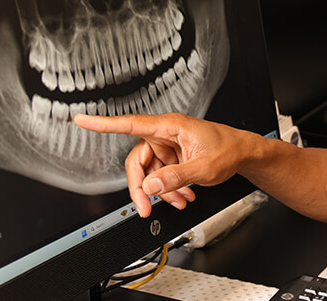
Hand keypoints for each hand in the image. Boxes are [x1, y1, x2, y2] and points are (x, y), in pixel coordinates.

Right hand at [73, 112, 244, 217]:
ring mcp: (168, 146)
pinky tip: (183, 196)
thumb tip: (150, 185)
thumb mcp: (204, 168)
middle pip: (136, 161)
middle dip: (141, 187)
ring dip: (160, 191)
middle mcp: (165, 133)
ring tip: (181, 200)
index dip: (103, 123)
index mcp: (170, 126)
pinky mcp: (172, 156)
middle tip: (146, 207)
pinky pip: (160, 175)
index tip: (81, 119)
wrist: (245, 154)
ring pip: (148, 172)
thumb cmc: (229, 150)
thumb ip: (176, 178)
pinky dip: (169, 189)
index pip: (130, 124)